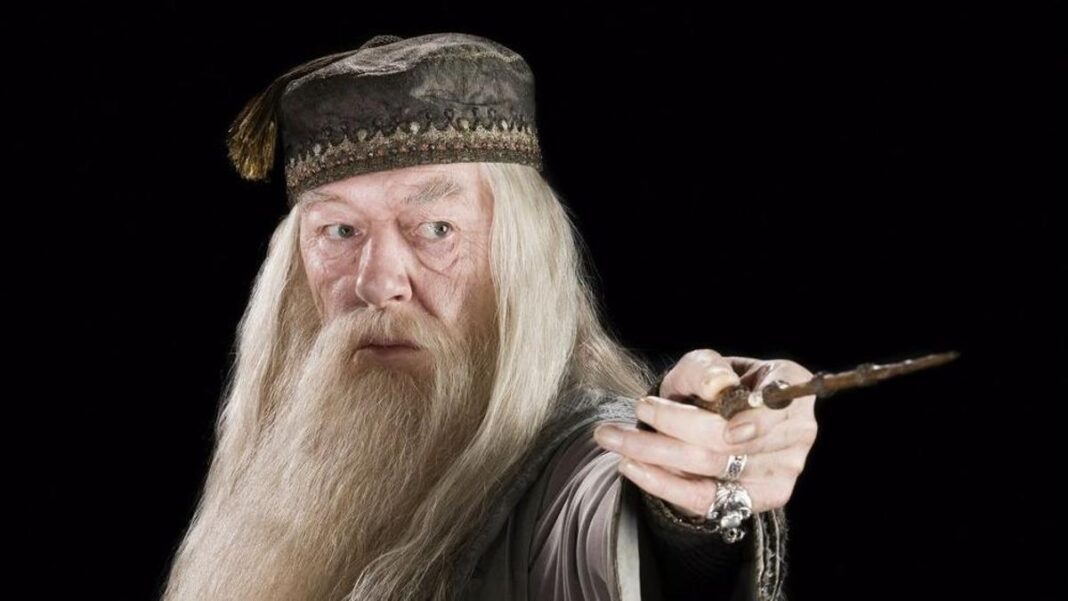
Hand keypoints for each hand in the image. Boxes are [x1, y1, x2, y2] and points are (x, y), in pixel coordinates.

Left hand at [593, 349, 818, 517]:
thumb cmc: (713, 388)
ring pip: (710, 466)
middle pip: (728, 438)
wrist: (713, 422)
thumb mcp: (704, 365)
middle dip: (670, 424)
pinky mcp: (756, 501)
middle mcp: (796, 434)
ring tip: (612, 437)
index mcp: (790, 389)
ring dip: (653, 452)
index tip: (689, 400)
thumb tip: (719, 386)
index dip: (744, 410)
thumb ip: (707, 368)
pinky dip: (663, 483)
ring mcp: (781, 472)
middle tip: (629, 410)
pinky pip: (706, 498)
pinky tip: (631, 466)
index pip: (769, 403)